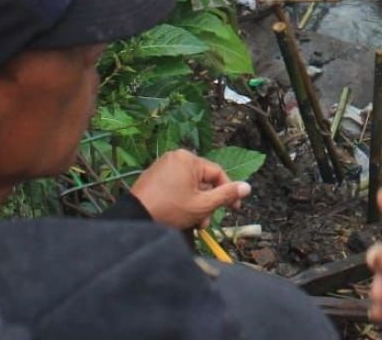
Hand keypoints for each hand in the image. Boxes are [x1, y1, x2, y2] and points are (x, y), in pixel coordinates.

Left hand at [131, 149, 250, 229]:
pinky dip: (182, 201)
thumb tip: (247, 187)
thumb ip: (226, 195)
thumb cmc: (170, 210)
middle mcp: (175, 158)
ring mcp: (162, 167)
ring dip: (196, 205)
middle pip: (202, 181)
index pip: (217, 174)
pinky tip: (181, 217)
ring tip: (193, 224)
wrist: (134, 219)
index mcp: (188, 159)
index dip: (228, 191)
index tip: (235, 208)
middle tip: (206, 222)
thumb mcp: (202, 205)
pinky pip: (176, 187)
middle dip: (207, 204)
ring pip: (189, 186)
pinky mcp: (153, 178)